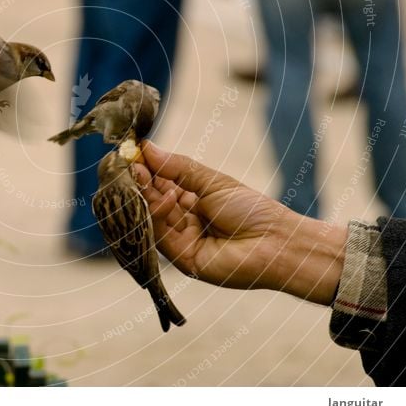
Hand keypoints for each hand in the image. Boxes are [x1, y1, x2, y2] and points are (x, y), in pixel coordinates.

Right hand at [135, 141, 345, 304]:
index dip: (147, 169)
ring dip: (145, 195)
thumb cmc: (251, 210)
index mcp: (192, 202)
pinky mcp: (181, 258)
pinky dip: (160, 214)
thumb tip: (147, 147)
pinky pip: (161, 234)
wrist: (275, 242)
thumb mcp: (211, 181)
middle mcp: (183, 222)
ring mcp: (181, 241)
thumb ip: (177, 167)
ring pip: (152, 217)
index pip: (161, 184)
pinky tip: (169, 197)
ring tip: (140, 173)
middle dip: (140, 181)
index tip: (133, 152)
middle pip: (152, 201)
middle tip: (129, 162)